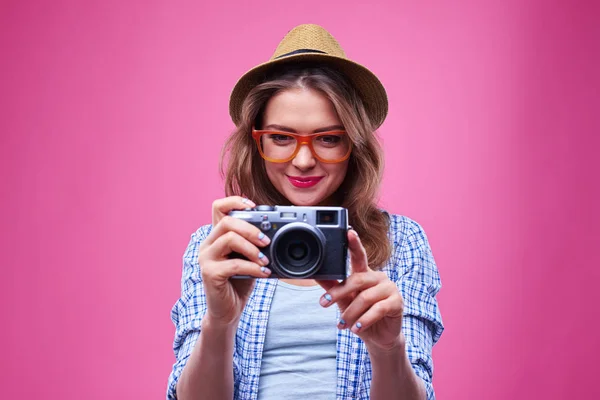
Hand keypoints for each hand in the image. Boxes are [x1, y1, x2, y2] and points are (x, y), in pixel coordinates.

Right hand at [198, 196, 271, 326]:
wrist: (227, 311)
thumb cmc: (238, 282)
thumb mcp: (248, 258)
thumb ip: (254, 244)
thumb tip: (274, 232)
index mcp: (216, 236)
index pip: (219, 207)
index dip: (235, 201)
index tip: (254, 207)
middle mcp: (207, 244)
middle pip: (227, 221)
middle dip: (251, 228)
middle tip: (267, 241)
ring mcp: (206, 258)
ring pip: (229, 238)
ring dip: (252, 248)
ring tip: (265, 259)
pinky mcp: (210, 274)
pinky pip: (234, 264)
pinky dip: (253, 267)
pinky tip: (263, 273)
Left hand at [317, 230, 404, 350]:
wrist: (378, 337)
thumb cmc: (360, 315)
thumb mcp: (344, 301)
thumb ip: (333, 287)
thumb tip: (317, 275)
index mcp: (365, 273)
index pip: (359, 255)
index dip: (354, 243)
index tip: (348, 232)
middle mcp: (378, 277)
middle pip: (357, 279)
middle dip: (338, 292)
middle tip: (324, 303)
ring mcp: (389, 288)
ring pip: (365, 297)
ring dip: (350, 313)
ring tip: (342, 324)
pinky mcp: (397, 302)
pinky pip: (378, 309)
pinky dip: (365, 320)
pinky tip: (357, 328)